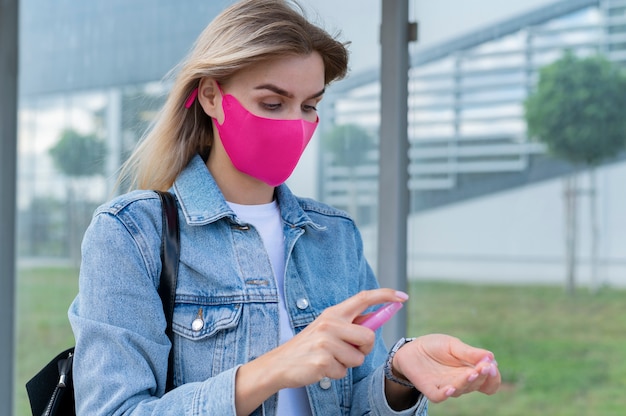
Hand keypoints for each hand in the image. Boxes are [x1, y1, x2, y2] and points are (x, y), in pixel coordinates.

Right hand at [273, 288, 408, 387]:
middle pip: (368, 337)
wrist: (280, 363)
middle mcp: (330, 323)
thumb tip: (377, 319)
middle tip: (347, 351)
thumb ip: (350, 324)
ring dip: (347, 364)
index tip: (402, 297)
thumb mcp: (327, 328)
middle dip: (364, 350)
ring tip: (329, 359)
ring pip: (358, 359)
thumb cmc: (309, 346)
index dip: (385, 296)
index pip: (364, 298)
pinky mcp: (323, 361)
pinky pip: (344, 372)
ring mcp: (326, 342)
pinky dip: (335, 374)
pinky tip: (321, 368)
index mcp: (333, 313)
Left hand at [392, 334, 500, 402]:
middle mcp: (461, 381)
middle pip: (476, 384)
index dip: (493, 376)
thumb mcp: (453, 345)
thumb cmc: (435, 347)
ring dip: (466, 382)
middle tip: (485, 366)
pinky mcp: (430, 389)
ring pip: (460, 390)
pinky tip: (451, 388)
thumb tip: (491, 357)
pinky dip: (445, 394)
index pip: (488, 381)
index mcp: (470, 371)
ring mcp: (446, 386)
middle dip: (482, 376)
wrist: (412, 348)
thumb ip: (470, 353)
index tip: (492, 365)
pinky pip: (439, 396)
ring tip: (471, 373)